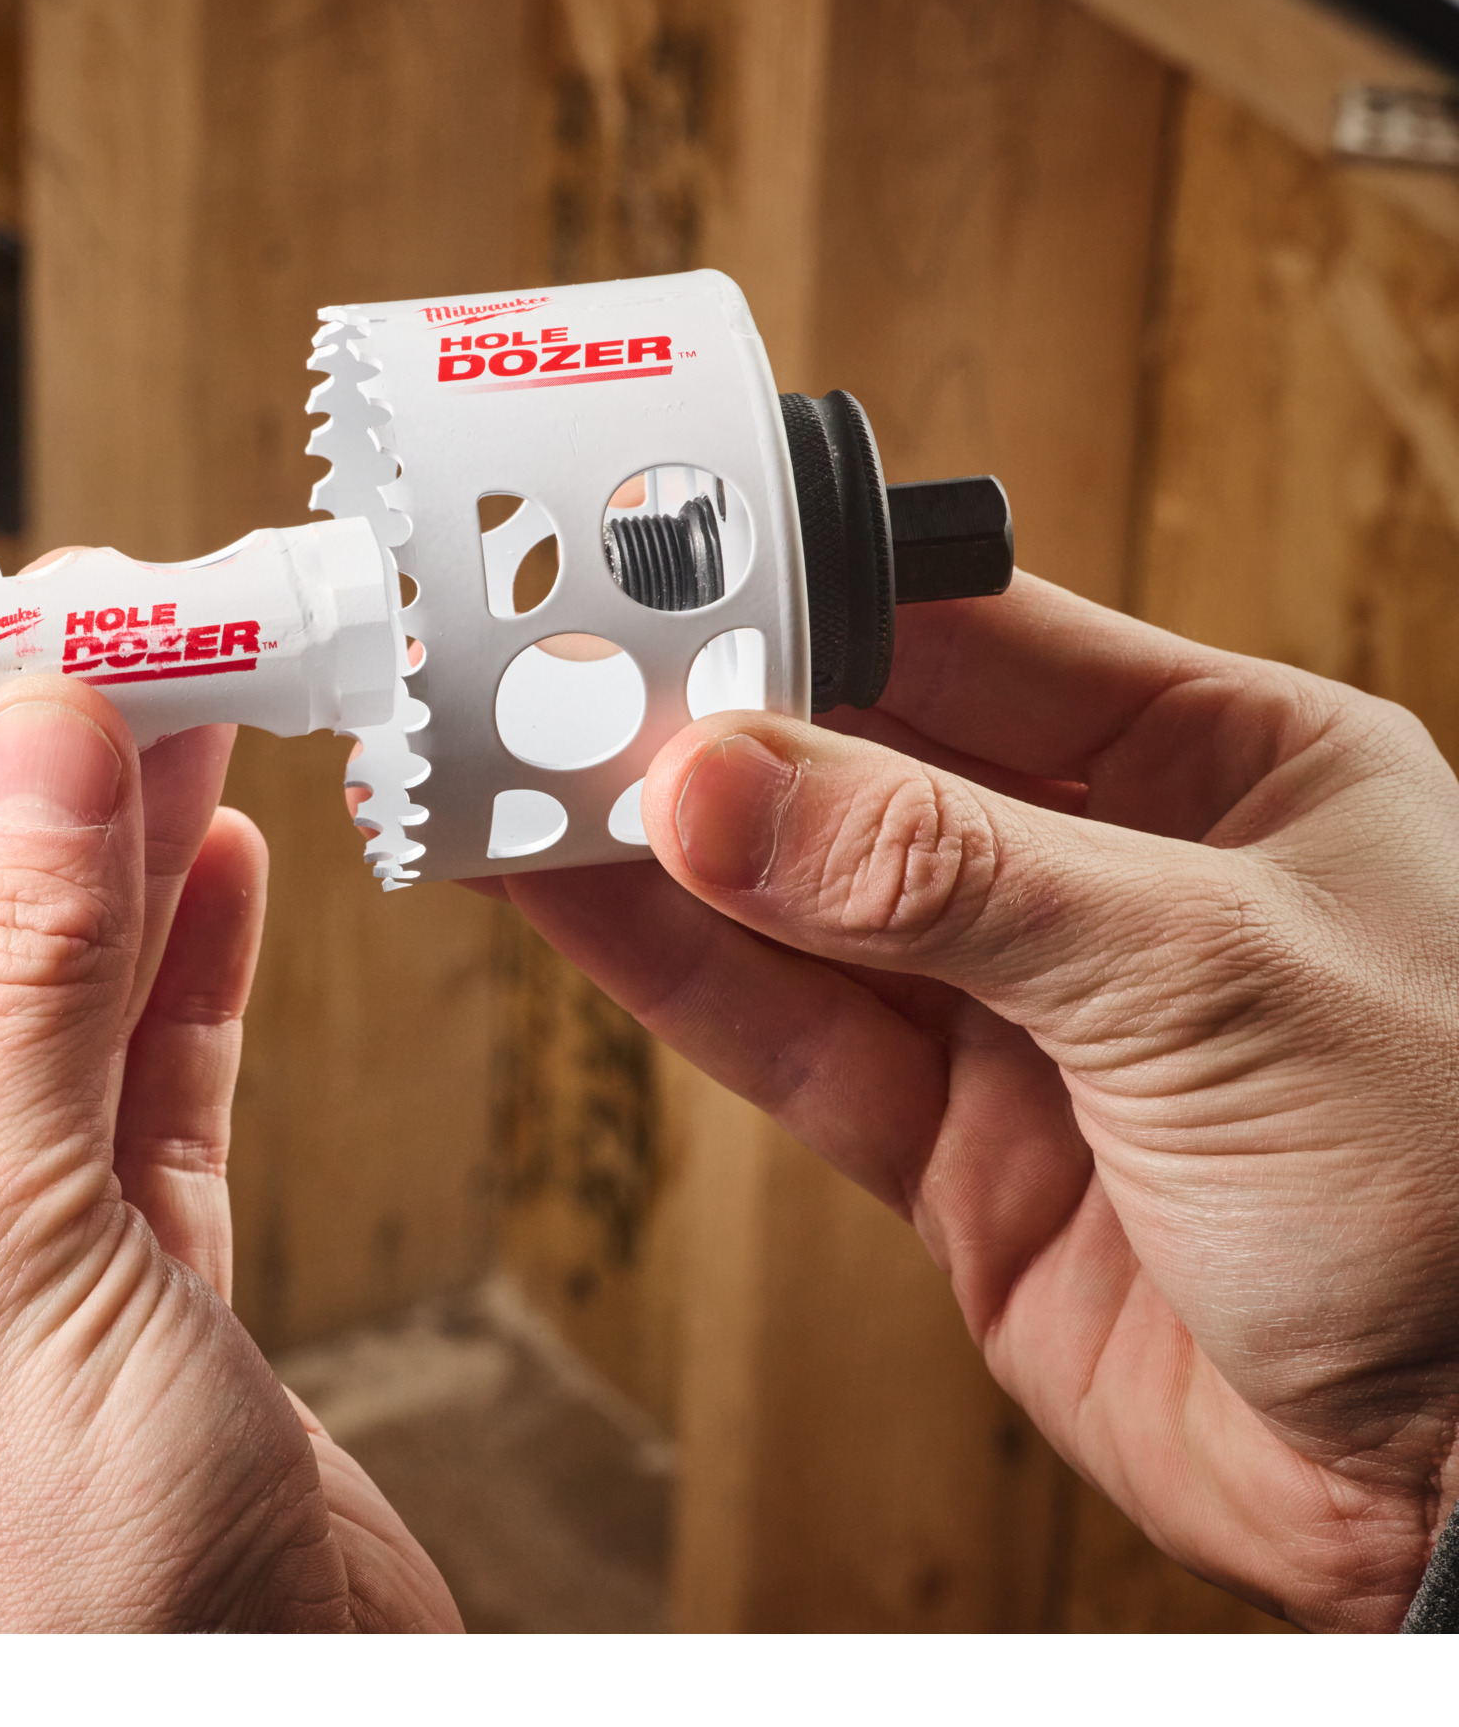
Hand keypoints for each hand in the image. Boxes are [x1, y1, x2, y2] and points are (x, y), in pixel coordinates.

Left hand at [0, 594, 459, 1630]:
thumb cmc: (65, 1610)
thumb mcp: (6, 1257)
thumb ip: (23, 984)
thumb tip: (36, 734)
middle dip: (8, 791)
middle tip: (100, 623)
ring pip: (50, 1007)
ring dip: (115, 851)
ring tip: (190, 692)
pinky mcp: (139, 1302)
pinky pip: (147, 1091)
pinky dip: (187, 970)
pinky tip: (216, 851)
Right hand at [500, 574, 1458, 1631]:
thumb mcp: (1206, 979)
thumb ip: (945, 877)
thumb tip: (714, 786)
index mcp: (1228, 767)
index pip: (969, 636)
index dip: (804, 597)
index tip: (650, 569)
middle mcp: (1117, 877)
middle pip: (858, 767)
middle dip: (700, 721)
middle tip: (532, 671)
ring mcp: (1029, 1022)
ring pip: (795, 904)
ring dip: (649, 843)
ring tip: (498, 769)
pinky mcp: (960, 1157)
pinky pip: (788, 1038)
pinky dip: (672, 971)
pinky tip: (563, 892)